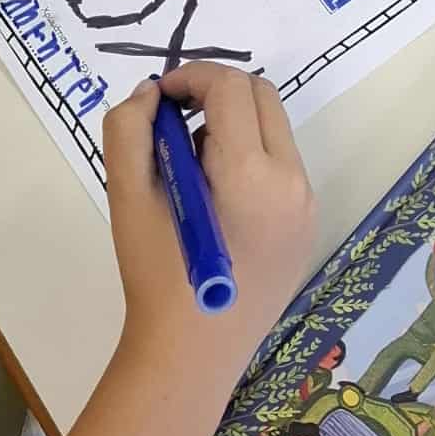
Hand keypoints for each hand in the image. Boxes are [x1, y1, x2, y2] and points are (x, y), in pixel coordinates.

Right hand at [105, 65, 316, 363]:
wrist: (190, 358)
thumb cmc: (155, 276)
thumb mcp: (127, 197)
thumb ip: (130, 130)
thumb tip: (152, 94)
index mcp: (252, 174)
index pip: (231, 88)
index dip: (191, 77)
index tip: (160, 98)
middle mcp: (293, 183)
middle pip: (262, 98)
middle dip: (217, 94)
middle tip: (174, 124)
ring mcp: (306, 208)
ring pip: (274, 131)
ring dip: (234, 127)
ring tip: (190, 171)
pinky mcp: (307, 229)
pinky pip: (282, 168)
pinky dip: (250, 160)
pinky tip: (215, 203)